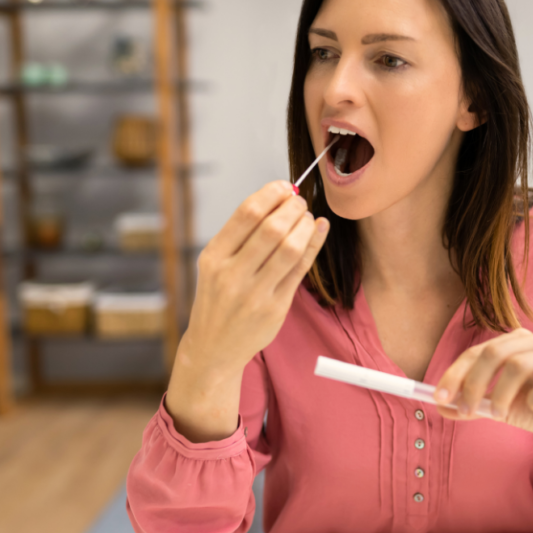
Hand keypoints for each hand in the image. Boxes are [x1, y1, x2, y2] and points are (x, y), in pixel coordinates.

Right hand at [178, 180, 329, 375]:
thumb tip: (278, 197)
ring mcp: (255, 293)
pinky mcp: (275, 308)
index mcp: (214, 257)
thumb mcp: (214, 264)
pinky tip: (319, 229)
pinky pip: (301, 269)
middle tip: (300, 201)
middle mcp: (232, 274)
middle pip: (271, 229)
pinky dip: (313, 244)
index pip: (247, 213)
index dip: (271, 194)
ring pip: (290, 249)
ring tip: (307, 216)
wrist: (214, 346)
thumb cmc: (218, 297)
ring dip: (305, 225)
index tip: (284, 186)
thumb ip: (240, 234)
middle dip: (292, 207)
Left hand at [433, 328, 532, 483]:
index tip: (440, 398)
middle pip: (495, 352)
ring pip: (520, 365)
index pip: (478, 352)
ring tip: (501, 415)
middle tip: (466, 409)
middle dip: (474, 382)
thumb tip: (440, 407)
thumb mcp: (502, 408)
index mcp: (516, 343)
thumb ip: (474, 405)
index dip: (455, 374)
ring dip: (502, 394)